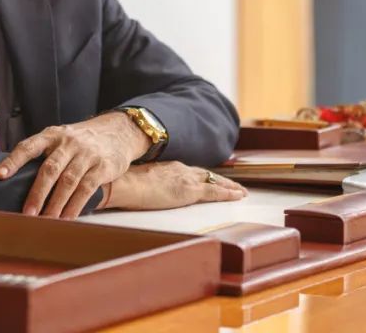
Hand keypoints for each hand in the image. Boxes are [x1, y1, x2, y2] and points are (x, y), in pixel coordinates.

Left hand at [0, 112, 149, 218]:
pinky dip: (75, 206)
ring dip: (55, 204)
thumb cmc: (80, 141)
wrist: (118, 132)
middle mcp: (68, 143)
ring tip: (46, 221)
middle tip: (27, 214)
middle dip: (37, 194)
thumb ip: (43, 155)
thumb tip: (14, 181)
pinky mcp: (103, 166)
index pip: (29, 146)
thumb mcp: (61, 139)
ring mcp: (87, 154)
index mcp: (52, 135)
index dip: (13, 160)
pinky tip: (67, 218)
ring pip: (68, 181)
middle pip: (49, 169)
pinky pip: (86, 188)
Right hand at [102, 162, 246, 210]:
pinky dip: (228, 193)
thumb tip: (139, 191)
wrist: (125, 184)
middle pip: (205, 174)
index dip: (201, 176)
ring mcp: (186, 179)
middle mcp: (180, 170)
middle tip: (233, 185)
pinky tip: (238, 196)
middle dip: (220, 180)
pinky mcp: (190, 191)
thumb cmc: (125, 185)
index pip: (189, 172)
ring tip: (240, 192)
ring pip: (214, 181)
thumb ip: (144, 185)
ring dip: (229, 186)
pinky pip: (215, 191)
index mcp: (167, 168)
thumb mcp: (137, 183)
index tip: (208, 179)